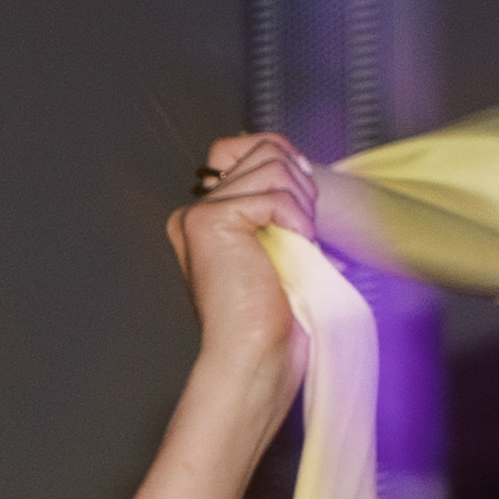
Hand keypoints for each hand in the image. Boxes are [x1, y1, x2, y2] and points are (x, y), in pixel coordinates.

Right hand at [171, 133, 327, 372]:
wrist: (255, 350)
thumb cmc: (273, 309)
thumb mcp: (281, 240)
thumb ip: (280, 200)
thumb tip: (299, 159)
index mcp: (208, 216)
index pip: (254, 148)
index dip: (289, 164)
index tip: (303, 204)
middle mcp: (194, 211)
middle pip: (266, 150)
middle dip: (300, 186)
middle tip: (299, 234)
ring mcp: (197, 215)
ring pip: (273, 165)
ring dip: (300, 204)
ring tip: (295, 243)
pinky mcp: (207, 222)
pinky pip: (272, 194)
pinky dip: (295, 218)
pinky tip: (291, 246)